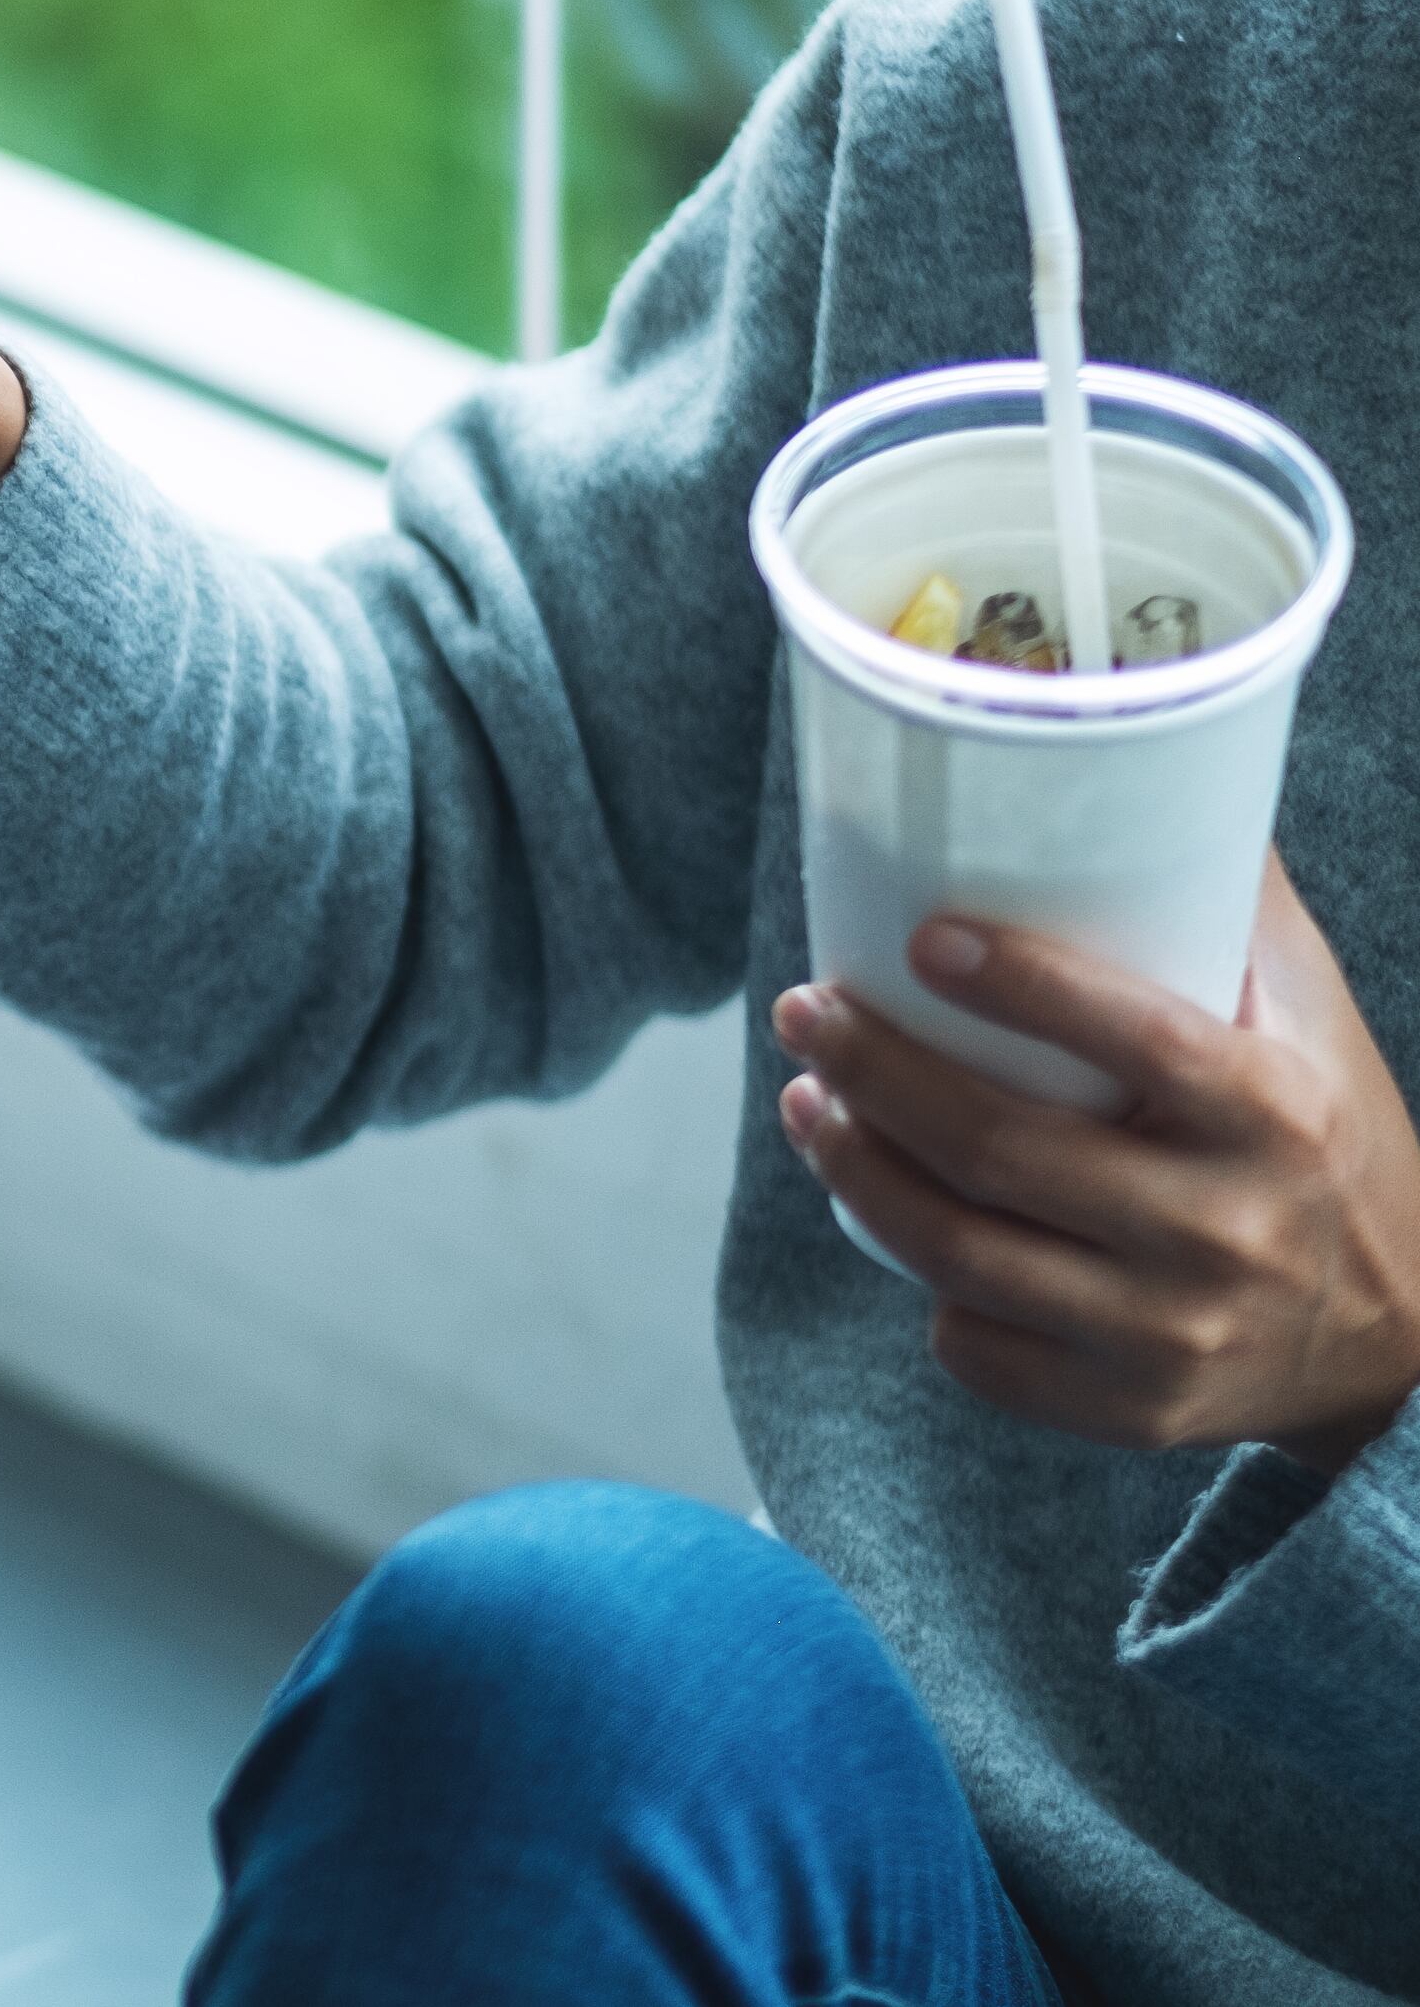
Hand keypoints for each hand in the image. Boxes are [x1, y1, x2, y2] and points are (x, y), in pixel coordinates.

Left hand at [777, 856, 1419, 1475]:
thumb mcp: (1313, 1024)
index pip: (1139, 1041)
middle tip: (804, 1011)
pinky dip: (923, 1287)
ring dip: (856, 1171)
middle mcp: (1227, 1229)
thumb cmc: (1329, 1143)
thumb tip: (1142, 753)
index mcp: (1276, 1115)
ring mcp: (1175, 1333)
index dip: (1025, 985)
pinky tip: (891, 1221)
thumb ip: (1235, 911)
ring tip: (808, 1101)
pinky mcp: (1130, 1411)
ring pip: (960, 1254)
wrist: (1403, 1343)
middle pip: (1004, 1150)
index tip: (924, 936)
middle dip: (878, 1073)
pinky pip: (979, 1347)